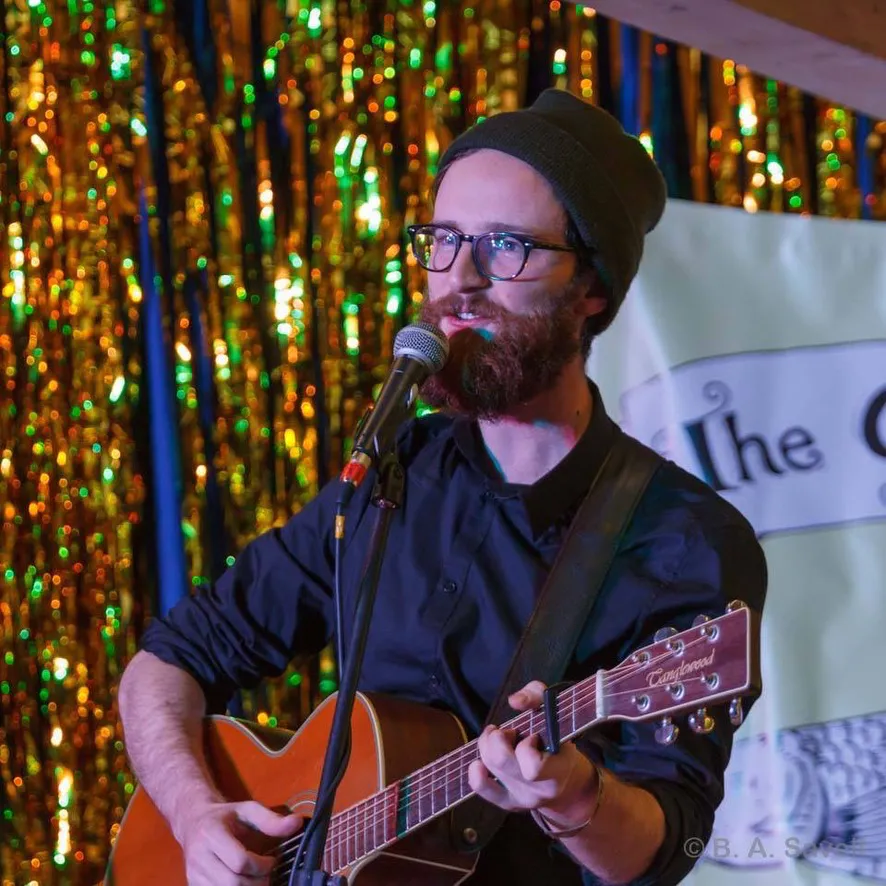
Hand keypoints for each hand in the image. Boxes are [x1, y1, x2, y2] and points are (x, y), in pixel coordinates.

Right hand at [177, 799, 302, 884]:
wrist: (193, 821)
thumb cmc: (225, 815)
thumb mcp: (247, 810)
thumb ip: (270, 819)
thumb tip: (297, 823)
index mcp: (212, 834)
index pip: (239, 861)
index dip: (261, 866)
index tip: (272, 861)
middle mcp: (199, 857)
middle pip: (232, 883)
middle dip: (256, 883)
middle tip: (268, 876)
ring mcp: (193, 874)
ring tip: (258, 881)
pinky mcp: (193, 885)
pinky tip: (246, 884)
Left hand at [468, 680, 597, 826]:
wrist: (567, 782)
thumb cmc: (559, 740)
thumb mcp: (556, 712)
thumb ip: (537, 695)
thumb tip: (514, 701)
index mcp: (558, 771)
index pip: (532, 765)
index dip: (526, 745)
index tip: (533, 736)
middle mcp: (539, 790)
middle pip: (500, 761)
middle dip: (499, 737)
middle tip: (510, 732)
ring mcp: (522, 799)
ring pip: (489, 766)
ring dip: (489, 744)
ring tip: (501, 739)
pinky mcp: (507, 803)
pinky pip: (481, 788)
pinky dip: (476, 771)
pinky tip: (480, 761)